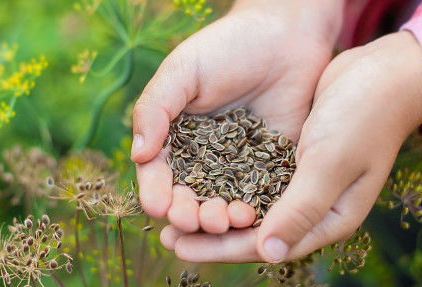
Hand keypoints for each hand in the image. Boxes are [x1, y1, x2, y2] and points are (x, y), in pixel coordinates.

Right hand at [132, 0, 343, 234]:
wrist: (283, 36)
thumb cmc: (227, 47)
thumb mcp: (183, 71)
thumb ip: (155, 108)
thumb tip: (138, 155)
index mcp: (175, 137)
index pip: (159, 173)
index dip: (156, 192)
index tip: (157, 206)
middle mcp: (204, 157)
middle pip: (190, 196)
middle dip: (187, 213)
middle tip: (192, 220)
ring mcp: (238, 165)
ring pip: (223, 202)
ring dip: (220, 218)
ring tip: (225, 221)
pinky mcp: (271, 166)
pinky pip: (260, 194)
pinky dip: (255, 209)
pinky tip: (253, 216)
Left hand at [160, 31, 421, 262]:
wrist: (381, 74)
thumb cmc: (363, 118)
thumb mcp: (330, 163)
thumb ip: (300, 209)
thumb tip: (266, 253)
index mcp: (329, 219)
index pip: (267, 244)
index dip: (220, 248)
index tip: (180, 246)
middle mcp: (314, 206)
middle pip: (255, 231)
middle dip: (211, 234)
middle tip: (167, 235)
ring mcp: (304, 183)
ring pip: (251, 207)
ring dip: (215, 209)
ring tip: (175, 209)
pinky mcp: (294, 160)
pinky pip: (255, 179)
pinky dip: (228, 184)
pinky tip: (200, 180)